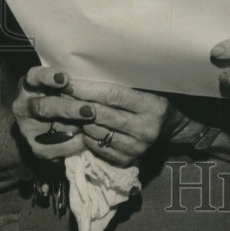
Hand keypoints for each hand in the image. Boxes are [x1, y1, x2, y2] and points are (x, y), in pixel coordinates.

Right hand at [12, 66, 91, 160]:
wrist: (43, 129)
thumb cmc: (62, 97)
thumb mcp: (63, 87)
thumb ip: (74, 86)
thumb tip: (99, 89)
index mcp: (30, 85)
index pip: (34, 77)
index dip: (48, 77)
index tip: (64, 79)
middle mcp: (25, 106)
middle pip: (44, 107)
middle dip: (69, 109)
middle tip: (90, 111)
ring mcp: (28, 129)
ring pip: (52, 129)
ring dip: (74, 129)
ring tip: (91, 128)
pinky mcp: (38, 148)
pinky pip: (58, 148)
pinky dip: (74, 144)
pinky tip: (87, 140)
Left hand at [54, 77, 171, 167]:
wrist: (170, 126)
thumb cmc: (154, 98)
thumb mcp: (148, 86)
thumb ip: (125, 82)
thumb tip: (90, 70)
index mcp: (153, 106)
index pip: (114, 95)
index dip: (88, 89)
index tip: (68, 82)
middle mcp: (145, 129)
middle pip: (101, 114)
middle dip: (77, 103)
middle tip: (59, 93)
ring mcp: (136, 147)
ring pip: (96, 132)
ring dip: (79, 120)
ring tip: (69, 108)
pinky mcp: (127, 160)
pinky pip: (96, 146)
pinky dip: (87, 135)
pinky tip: (83, 124)